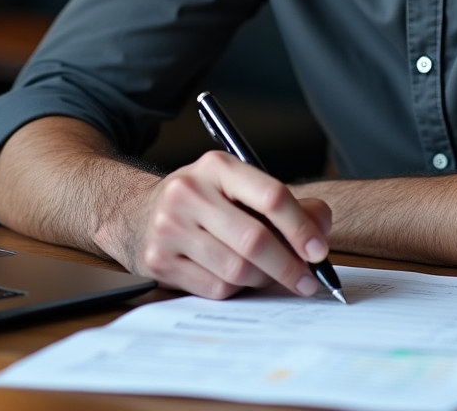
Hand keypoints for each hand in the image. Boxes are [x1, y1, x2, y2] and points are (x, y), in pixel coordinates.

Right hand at [109, 150, 331, 298]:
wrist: (135, 213)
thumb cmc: (201, 202)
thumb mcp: (237, 187)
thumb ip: (283, 203)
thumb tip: (321, 226)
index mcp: (217, 166)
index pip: (270, 195)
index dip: (300, 227)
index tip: (319, 252)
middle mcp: (190, 191)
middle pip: (254, 240)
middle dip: (289, 266)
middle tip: (309, 281)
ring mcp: (170, 226)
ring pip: (236, 269)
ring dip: (263, 280)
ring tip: (272, 277)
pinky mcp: (159, 260)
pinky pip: (215, 288)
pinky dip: (235, 290)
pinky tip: (236, 279)